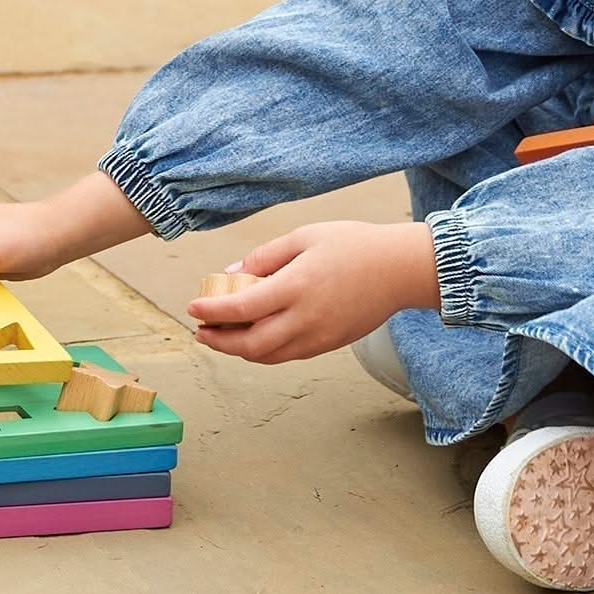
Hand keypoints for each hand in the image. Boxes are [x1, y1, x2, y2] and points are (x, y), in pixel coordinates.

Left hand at [185, 220, 438, 364]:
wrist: (401, 269)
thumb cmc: (354, 246)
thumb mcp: (305, 237)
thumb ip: (265, 257)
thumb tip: (231, 274)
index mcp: (296, 287)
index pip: (241, 309)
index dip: (212, 312)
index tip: (192, 307)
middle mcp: (305, 319)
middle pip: (250, 345)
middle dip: (219, 342)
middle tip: (201, 330)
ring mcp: (319, 337)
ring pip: (268, 356)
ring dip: (239, 351)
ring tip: (223, 336)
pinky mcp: (330, 345)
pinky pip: (288, 355)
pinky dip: (264, 351)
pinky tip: (255, 337)